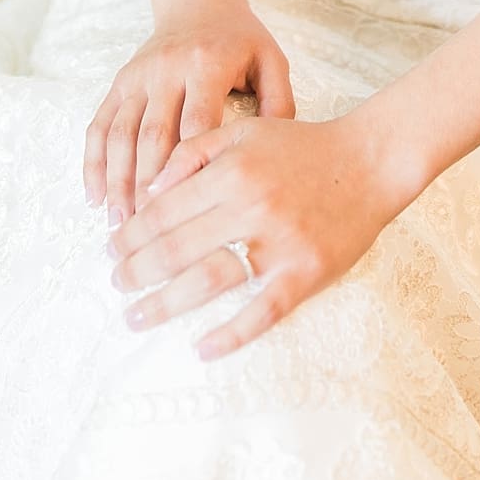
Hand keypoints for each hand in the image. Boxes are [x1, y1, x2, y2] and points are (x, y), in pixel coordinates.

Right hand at [83, 0, 294, 222]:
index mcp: (207, 64)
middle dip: (148, 186)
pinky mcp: (120, 81)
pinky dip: (93, 162)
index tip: (187, 212)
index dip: (189, 168)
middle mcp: (167, 68)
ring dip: (117, 181)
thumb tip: (274, 160)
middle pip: (153, 135)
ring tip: (119, 225)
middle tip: (148, 233)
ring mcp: (139, 75)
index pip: (196, 123)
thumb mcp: (270, 61)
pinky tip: (94, 197)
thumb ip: (279, 104)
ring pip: (121, 134)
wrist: (198, 1)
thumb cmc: (240, 39)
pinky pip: (100, 124)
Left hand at [105, 109, 411, 361]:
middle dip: (137, 269)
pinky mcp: (305, 273)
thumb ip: (194, 152)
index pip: (165, 209)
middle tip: (116, 284)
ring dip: (166, 303)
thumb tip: (150, 188)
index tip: (111, 249)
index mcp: (231, 171)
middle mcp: (251, 206)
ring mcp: (279, 244)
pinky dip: (231, 334)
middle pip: (178, 247)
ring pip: (210, 280)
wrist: (369, 162)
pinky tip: (202, 348)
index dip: (132, 232)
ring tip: (136, 316)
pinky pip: (263, 312)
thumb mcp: (243, 131)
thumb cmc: (301, 147)